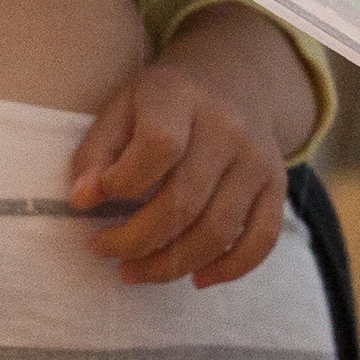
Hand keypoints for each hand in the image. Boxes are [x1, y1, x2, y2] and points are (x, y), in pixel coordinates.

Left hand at [70, 60, 291, 286]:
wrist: (233, 81)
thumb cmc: (165, 102)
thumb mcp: (122, 107)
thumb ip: (97, 151)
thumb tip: (82, 200)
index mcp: (182, 99)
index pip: (159, 146)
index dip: (122, 183)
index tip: (91, 202)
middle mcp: (227, 129)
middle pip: (184, 200)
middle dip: (135, 240)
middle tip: (103, 249)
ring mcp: (257, 159)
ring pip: (218, 229)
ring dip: (171, 264)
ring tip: (135, 271)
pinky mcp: (277, 185)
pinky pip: (262, 238)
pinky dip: (230, 268)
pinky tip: (197, 278)